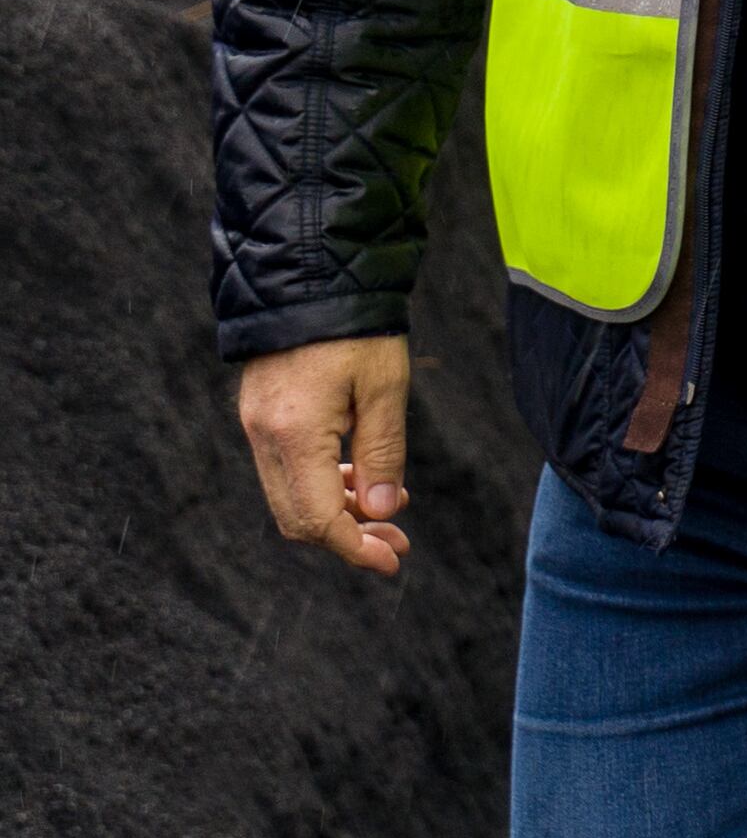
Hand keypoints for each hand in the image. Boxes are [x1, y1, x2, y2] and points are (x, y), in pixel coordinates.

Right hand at [237, 335, 415, 576]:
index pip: (318, 517)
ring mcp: (256, 426)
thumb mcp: (385, 387)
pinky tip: (360, 477)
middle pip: (297, 518)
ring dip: (336, 511)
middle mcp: (264, 437)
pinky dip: (321, 484)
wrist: (312, 277)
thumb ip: (383, 452)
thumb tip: (380, 511)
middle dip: (348, 536)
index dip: (355, 547)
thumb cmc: (357, 327)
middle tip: (398, 540)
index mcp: (294, 434)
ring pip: (289, 497)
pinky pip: (285, 470)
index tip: (392, 560)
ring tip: (388, 508)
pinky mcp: (259, 415)